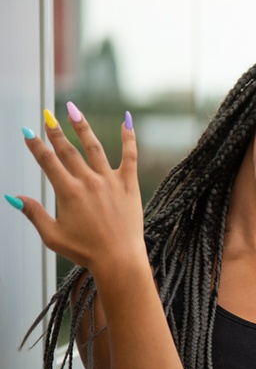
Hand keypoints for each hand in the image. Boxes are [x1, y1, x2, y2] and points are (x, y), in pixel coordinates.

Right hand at [12, 104, 145, 275]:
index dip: (36, 145)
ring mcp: (110, 181)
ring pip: (94, 147)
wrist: (119, 258)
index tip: (27, 131)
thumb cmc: (85, 250)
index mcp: (68, 192)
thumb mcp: (52, 235)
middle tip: (47, 115)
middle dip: (55, 131)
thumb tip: (11, 196)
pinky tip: (126, 120)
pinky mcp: (129, 184)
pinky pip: (130, 155)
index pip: (47, 162)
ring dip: (82, 127)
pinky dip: (128, 137)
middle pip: (68, 150)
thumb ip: (33, 213)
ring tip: (73, 110)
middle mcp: (88, 182)